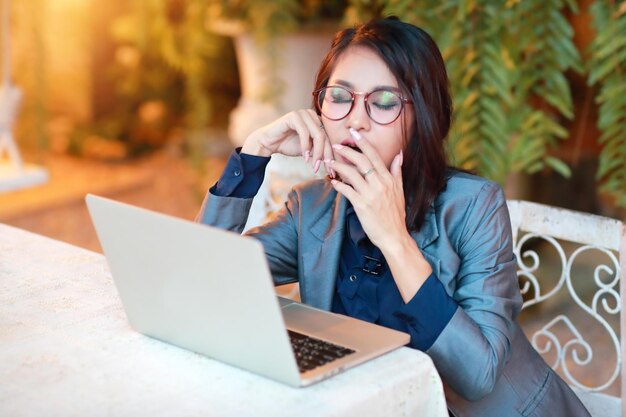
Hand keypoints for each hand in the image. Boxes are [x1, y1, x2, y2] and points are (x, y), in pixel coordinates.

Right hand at [241, 109, 333, 173]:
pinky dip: (306, 147)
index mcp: (316, 120)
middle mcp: (311, 114)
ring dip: (317, 152)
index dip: (330, 155)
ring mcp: (302, 113)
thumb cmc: (287, 145)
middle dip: (325, 155)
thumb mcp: (308, 150)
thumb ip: (319, 151)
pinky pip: (305, 133)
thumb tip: (334, 164)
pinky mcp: (294, 116)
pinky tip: (304, 158)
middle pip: (325, 136)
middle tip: (323, 169)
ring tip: (314, 166)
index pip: (328, 138)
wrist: (268, 143)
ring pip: (318, 135)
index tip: (332, 171)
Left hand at [329, 129, 431, 301]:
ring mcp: (371, 195)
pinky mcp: (362, 206)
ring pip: (352, 174)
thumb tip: (399, 154)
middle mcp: (380, 184)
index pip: (375, 156)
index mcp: (388, 179)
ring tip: (330, 162)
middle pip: (362, 161)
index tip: (353, 134)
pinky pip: (347, 191)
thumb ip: (397, 171)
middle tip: (336, 146)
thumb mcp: (399, 191)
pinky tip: (333, 182)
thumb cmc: (395, 214)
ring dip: (339, 166)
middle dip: (347, 151)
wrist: (394, 235)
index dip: (363, 144)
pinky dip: (339, 185)